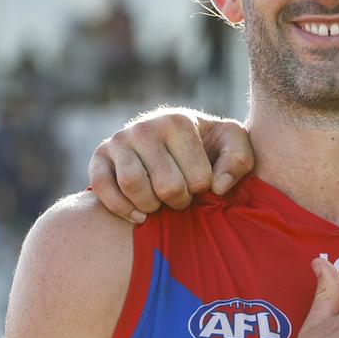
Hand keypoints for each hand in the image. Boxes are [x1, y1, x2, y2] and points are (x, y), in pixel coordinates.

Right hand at [88, 107, 254, 223]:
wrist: (170, 137)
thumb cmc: (206, 144)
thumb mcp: (231, 142)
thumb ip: (239, 158)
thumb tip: (219, 187)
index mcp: (178, 122)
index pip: (198, 178)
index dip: (203, 190)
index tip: (202, 184)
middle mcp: (145, 127)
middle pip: (166, 185)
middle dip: (179, 201)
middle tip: (182, 198)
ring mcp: (118, 141)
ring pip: (132, 185)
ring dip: (151, 206)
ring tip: (161, 204)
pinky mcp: (98, 157)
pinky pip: (102, 188)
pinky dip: (120, 208)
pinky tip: (139, 215)